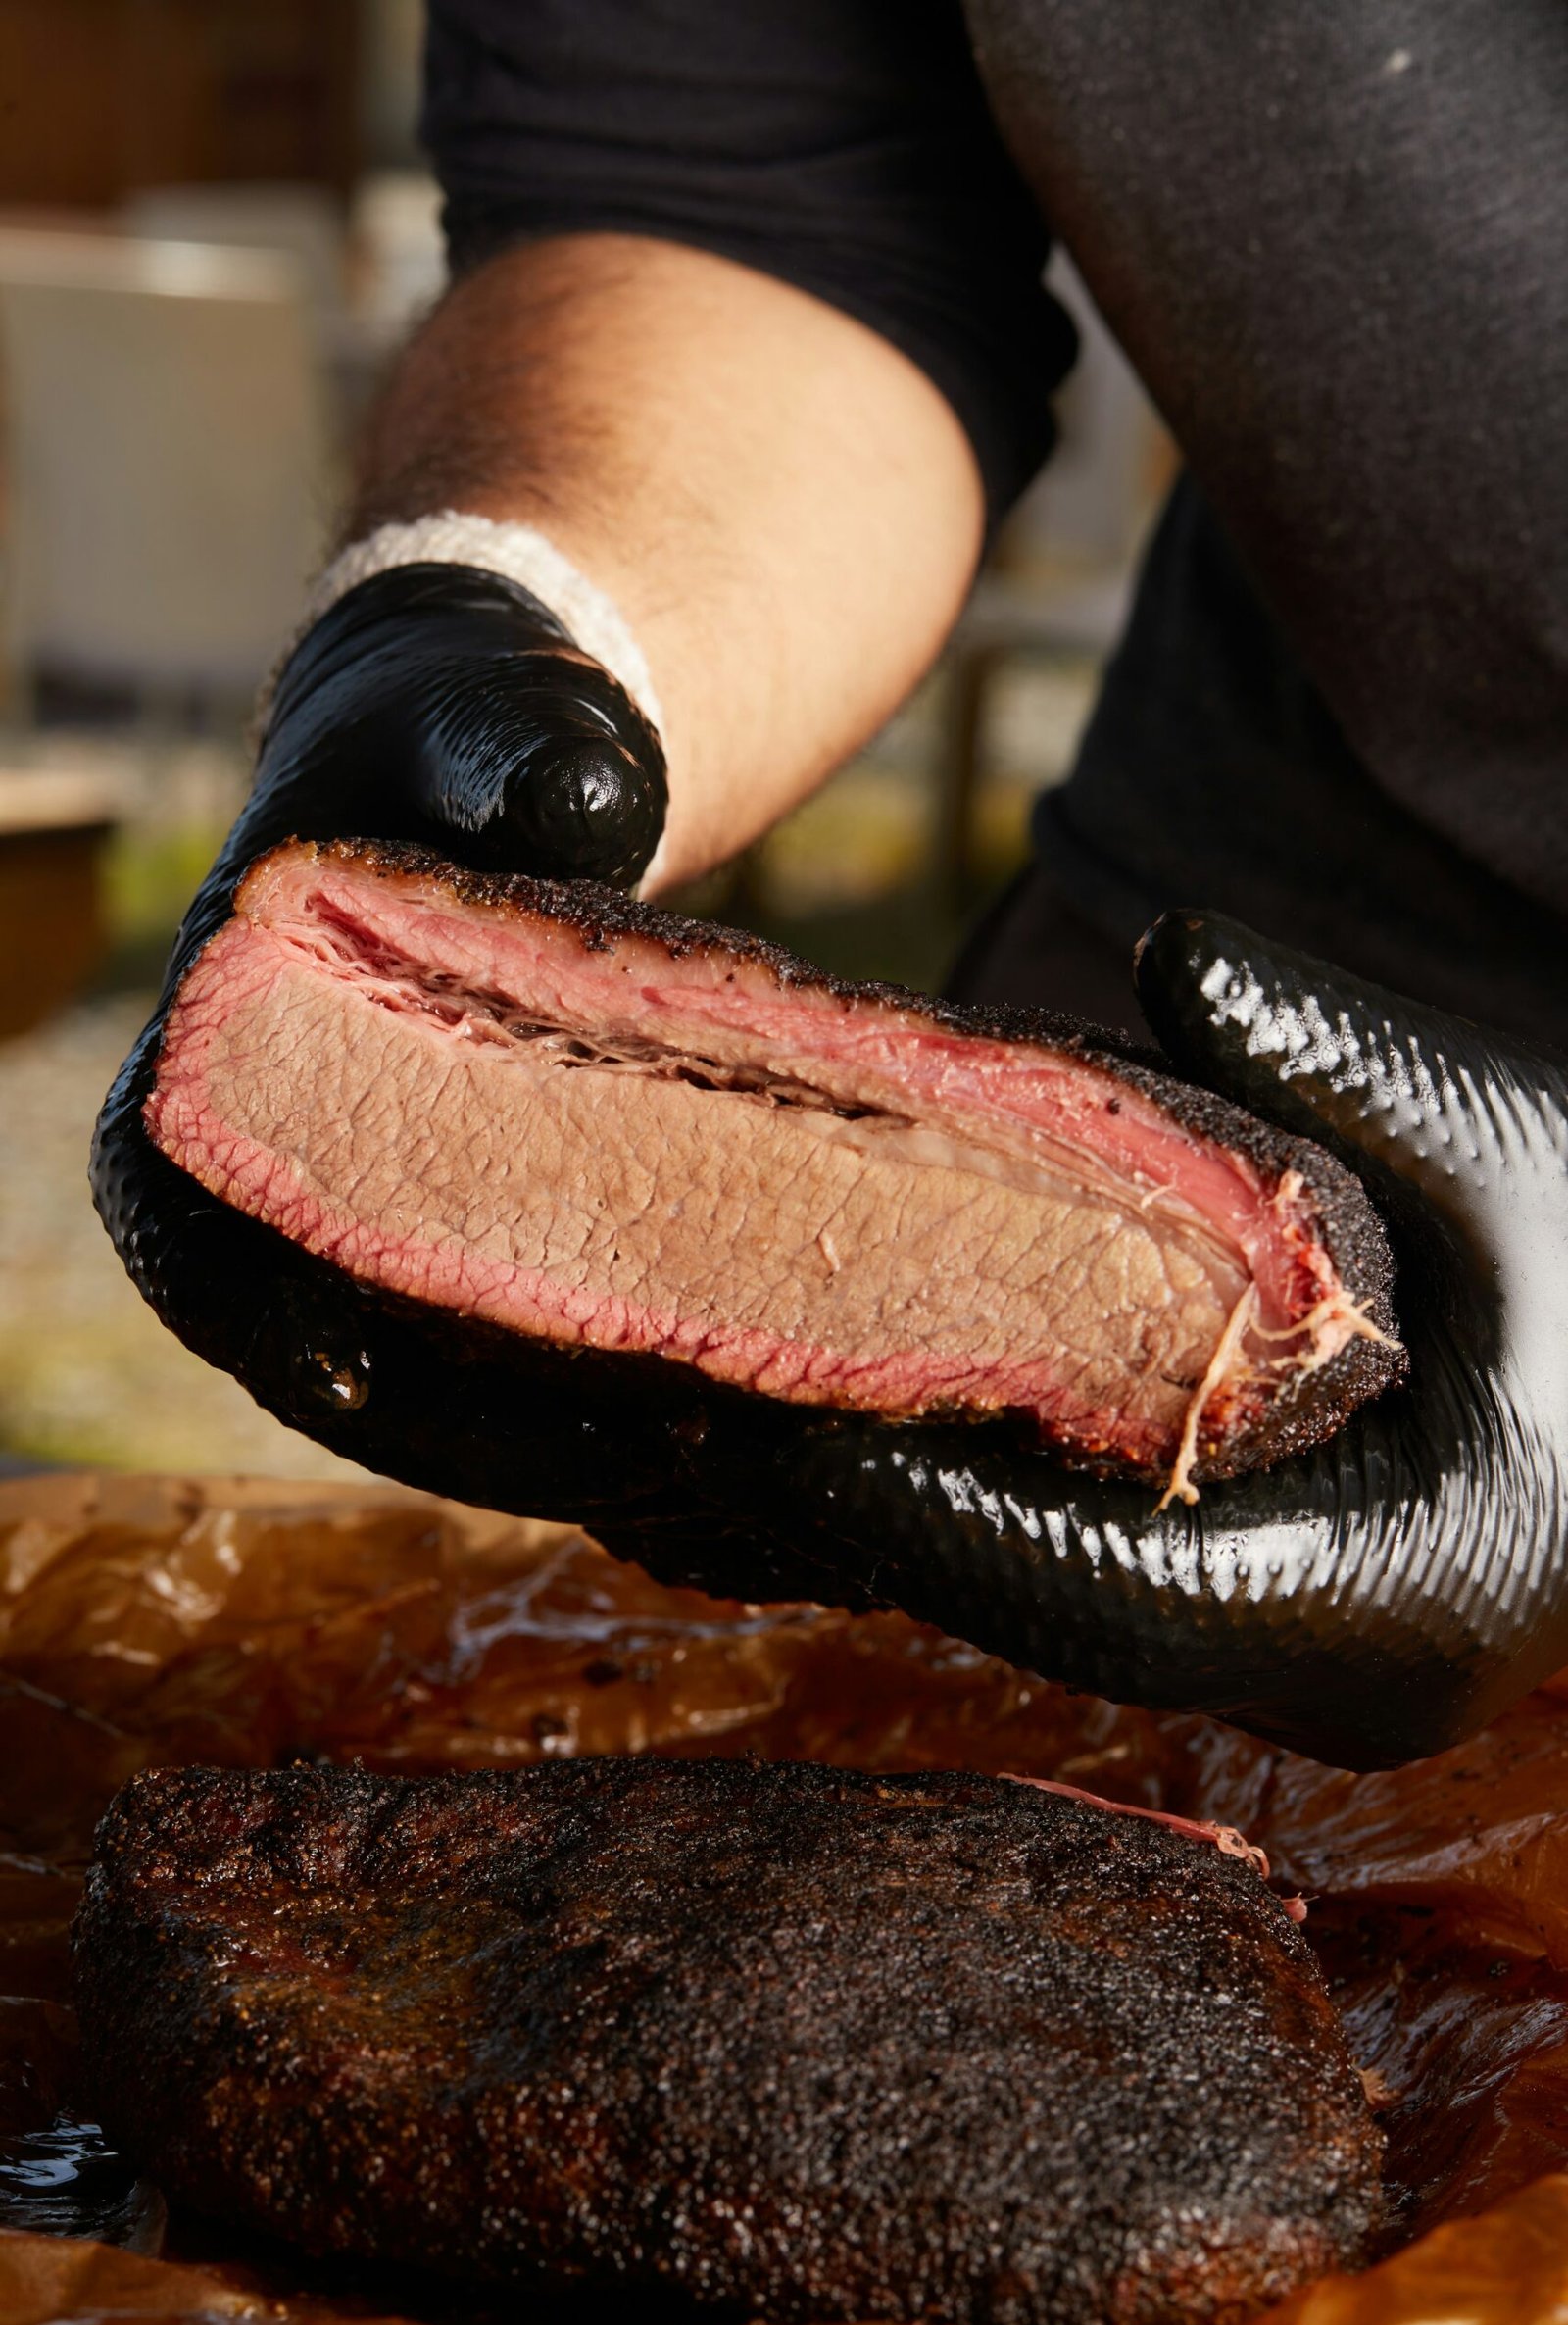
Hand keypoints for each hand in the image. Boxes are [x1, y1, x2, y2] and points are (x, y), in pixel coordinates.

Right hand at [92, 560, 666, 1429]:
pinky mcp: (461, 1238)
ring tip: (724, 1456)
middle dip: (488, 1436)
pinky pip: (510, 1350)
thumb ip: (518, 752)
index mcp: (207, 1075)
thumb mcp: (492, 723)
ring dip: (559, 1444)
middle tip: (656, 1459)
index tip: (382, 1394)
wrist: (497, 756)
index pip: (210, 1255)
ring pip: (434, 1387)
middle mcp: (267, 1179)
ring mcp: (366, 1223)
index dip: (294, 1342)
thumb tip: (579, 802)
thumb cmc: (468, 738)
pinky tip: (731, 1411)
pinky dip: (598, 1397)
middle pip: (339, 1366)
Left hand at [606, 913, 1567, 1770]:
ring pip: (1036, 1606)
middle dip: (865, 1522)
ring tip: (709, 1417)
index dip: (939, 1515)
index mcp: (1413, 1585)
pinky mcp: (1246, 1615)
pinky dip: (947, 1505)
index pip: (1121, 1585)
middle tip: (691, 1418)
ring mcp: (1282, 1660)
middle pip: (1039, 1610)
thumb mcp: (1514, 1133)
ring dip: (882, 1524)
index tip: (784, 1435)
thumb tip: (1179, 955)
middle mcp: (1330, 1666)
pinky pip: (1064, 1575)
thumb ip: (1352, 1064)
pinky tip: (826, 1416)